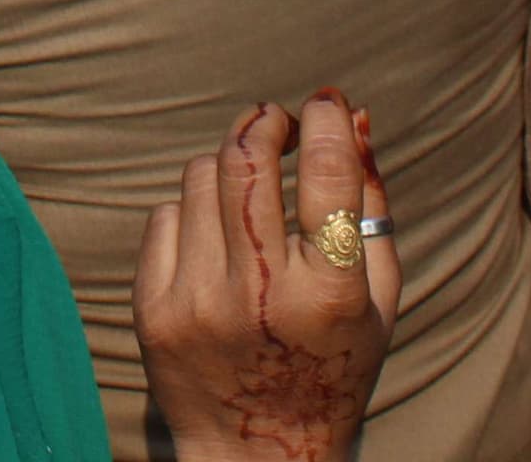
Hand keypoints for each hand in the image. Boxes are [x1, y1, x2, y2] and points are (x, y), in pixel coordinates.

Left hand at [136, 96, 394, 461]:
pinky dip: (194, 213)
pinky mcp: (153, 309)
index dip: (325, 121)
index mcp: (330, 295)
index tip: (324, 104)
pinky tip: (217, 244)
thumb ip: (371, 207)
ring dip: (230, 167)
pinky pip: (167, 215)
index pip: (326, 175)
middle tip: (277, 122)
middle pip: (247, 160)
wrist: (259, 453)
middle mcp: (260, 295)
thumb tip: (356, 118)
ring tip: (250, 194)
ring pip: (202, 177)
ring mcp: (198, 302)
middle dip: (263, 122)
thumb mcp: (376, 300)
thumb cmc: (332, 367)